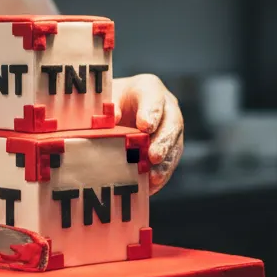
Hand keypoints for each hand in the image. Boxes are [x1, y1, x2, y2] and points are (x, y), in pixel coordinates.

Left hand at [112, 74, 183, 193]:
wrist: (113, 112)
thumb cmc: (106, 104)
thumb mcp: (102, 101)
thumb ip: (105, 108)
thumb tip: (111, 120)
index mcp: (148, 88)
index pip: (153, 97)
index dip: (151, 111)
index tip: (145, 126)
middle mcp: (166, 107)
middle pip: (171, 123)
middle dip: (163, 141)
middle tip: (153, 157)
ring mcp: (170, 129)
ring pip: (174, 146)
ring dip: (165, 164)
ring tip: (154, 178)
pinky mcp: (169, 149)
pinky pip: (169, 163)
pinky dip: (161, 176)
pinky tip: (151, 187)